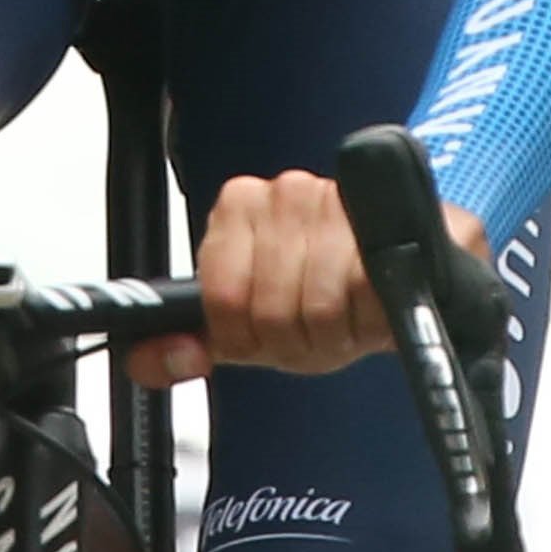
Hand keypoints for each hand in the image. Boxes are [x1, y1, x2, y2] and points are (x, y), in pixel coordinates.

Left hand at [143, 172, 493, 387]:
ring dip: (339, 335)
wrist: (403, 279)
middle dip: (298, 342)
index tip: (268, 339)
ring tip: (348, 323)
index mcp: (238, 207)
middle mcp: (287, 190)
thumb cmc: (319, 300)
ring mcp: (342, 196)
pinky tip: (376, 313)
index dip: (249, 338)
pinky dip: (375, 321)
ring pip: (323, 304)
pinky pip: (373, 290)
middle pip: (273, 310)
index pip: (223, 299)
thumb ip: (189, 347)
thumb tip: (147, 361)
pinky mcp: (396, 215)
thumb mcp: (246, 330)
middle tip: (317, 334)